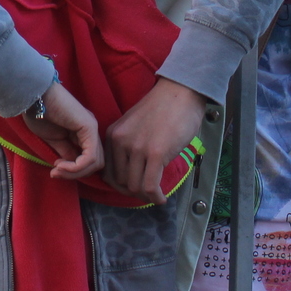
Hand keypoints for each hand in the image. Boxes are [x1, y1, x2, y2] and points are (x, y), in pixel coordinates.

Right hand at [23, 80, 102, 178]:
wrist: (33, 95)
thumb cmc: (38, 113)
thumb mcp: (54, 139)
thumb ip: (66, 151)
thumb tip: (72, 166)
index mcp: (83, 132)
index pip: (89, 160)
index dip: (74, 171)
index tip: (55, 171)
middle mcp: (91, 130)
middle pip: (95, 163)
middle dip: (76, 173)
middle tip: (55, 172)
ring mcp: (92, 128)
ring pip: (95, 163)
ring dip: (75, 172)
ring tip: (57, 169)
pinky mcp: (90, 128)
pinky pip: (90, 157)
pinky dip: (76, 167)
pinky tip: (61, 165)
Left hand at [105, 78, 207, 202]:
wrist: (181, 92)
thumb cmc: (163, 108)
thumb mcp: (134, 125)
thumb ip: (128, 144)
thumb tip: (132, 172)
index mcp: (113, 135)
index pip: (109, 172)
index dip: (122, 186)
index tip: (135, 188)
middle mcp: (121, 142)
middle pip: (120, 182)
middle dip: (134, 192)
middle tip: (147, 194)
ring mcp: (137, 148)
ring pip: (135, 186)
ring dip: (146, 197)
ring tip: (156, 196)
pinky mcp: (156, 154)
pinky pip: (150, 186)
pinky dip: (156, 197)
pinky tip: (162, 198)